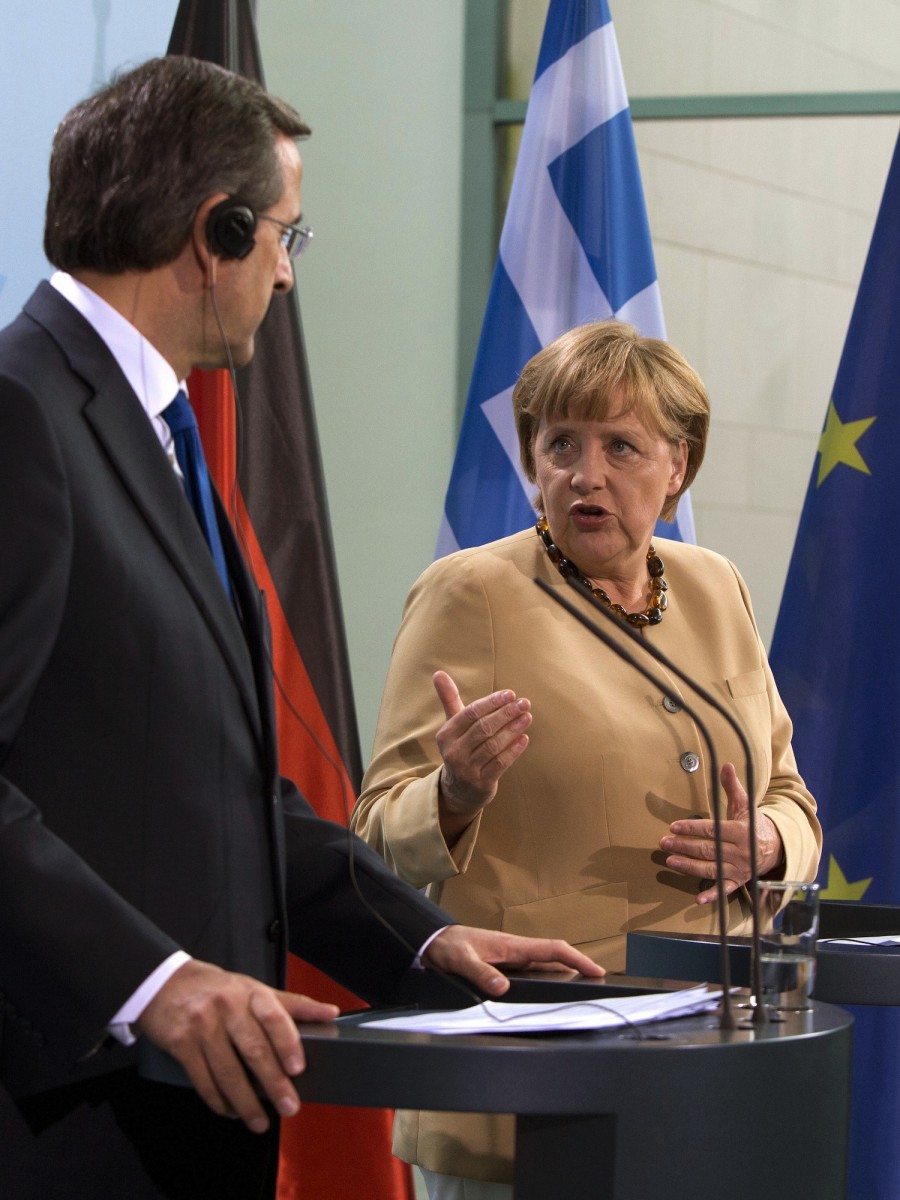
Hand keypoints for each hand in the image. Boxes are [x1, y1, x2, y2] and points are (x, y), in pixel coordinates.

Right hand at [136, 959, 338, 1132]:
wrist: (167, 984)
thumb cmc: (219, 990)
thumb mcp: (255, 989)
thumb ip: (292, 1004)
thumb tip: (331, 1013)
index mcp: (250, 992)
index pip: (274, 1017)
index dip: (288, 1043)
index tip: (298, 1068)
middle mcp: (227, 1007)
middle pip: (254, 1049)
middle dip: (274, 1083)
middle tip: (289, 1106)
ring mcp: (202, 1026)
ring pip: (227, 1071)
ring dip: (246, 1102)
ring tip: (260, 1121)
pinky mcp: (181, 1045)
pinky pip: (202, 1080)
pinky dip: (219, 1101)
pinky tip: (231, 1111)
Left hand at [423, 924, 604, 996]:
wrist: (433, 940)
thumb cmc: (448, 945)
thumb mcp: (461, 960)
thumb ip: (481, 973)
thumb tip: (503, 988)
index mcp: (512, 945)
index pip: (552, 950)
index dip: (577, 959)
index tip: (597, 969)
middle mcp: (516, 950)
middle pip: (555, 958)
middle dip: (578, 967)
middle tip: (599, 982)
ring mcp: (512, 958)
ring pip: (545, 966)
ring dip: (564, 974)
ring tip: (583, 988)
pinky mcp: (505, 966)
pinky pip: (532, 973)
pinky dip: (547, 980)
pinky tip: (551, 991)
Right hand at [433, 670, 531, 841]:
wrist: (459, 790)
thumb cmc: (460, 748)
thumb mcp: (452, 725)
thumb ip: (449, 699)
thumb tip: (438, 672)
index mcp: (446, 735)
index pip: (471, 714)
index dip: (492, 703)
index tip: (511, 694)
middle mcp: (454, 752)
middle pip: (484, 728)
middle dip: (506, 714)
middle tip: (524, 703)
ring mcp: (467, 769)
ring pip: (493, 745)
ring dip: (513, 729)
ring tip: (528, 717)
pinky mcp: (481, 783)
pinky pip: (500, 763)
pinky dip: (513, 750)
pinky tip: (524, 738)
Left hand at [659, 762, 783, 905]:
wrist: (776, 847)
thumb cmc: (754, 824)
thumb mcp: (745, 804)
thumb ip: (733, 786)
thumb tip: (726, 765)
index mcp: (741, 832)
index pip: (712, 830)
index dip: (692, 828)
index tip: (673, 826)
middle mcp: (740, 852)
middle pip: (708, 850)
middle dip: (684, 847)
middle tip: (664, 843)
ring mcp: (739, 869)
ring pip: (712, 870)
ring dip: (689, 867)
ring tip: (670, 862)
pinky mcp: (739, 881)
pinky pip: (725, 890)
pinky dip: (712, 896)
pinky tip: (697, 899)